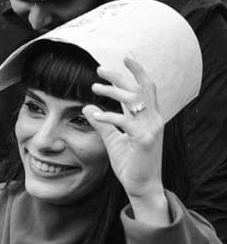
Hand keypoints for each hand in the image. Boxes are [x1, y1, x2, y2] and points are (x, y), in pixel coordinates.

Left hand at [84, 56, 167, 210]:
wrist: (142, 186)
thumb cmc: (131, 163)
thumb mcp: (114, 139)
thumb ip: (103, 122)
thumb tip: (89, 107)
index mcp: (148, 117)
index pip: (145, 87)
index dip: (137, 71)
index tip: (125, 57)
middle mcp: (153, 119)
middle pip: (140, 87)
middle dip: (122, 75)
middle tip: (100, 68)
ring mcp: (151, 129)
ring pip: (134, 100)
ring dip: (113, 91)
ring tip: (94, 87)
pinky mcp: (145, 140)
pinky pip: (125, 122)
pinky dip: (109, 116)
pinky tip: (95, 114)